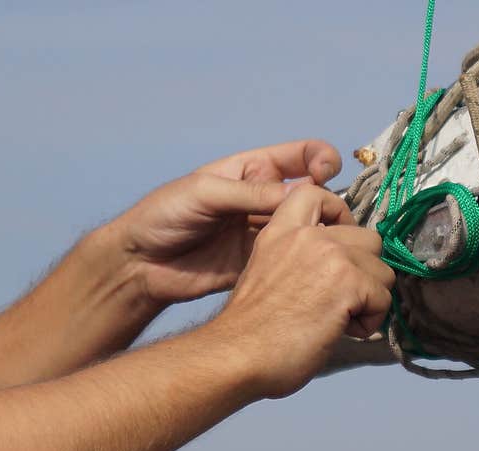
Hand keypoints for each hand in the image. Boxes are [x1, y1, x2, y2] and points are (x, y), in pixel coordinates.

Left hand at [112, 141, 342, 304]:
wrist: (141, 264)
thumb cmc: (164, 215)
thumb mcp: (205, 192)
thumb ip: (251, 193)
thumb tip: (303, 194)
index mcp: (253, 171)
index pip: (301, 157)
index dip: (321, 160)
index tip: (327, 172)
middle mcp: (266, 199)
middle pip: (314, 195)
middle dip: (331, 203)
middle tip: (336, 219)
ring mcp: (267, 232)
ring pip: (310, 229)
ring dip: (326, 234)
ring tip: (336, 244)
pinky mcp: (264, 262)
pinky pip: (295, 259)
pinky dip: (311, 261)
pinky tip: (320, 264)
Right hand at [210, 185, 394, 398]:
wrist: (238, 355)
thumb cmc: (251, 332)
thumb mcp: (269, 274)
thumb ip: (302, 260)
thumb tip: (340, 271)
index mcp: (282, 230)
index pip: (319, 193)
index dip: (342, 216)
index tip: (341, 247)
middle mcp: (309, 236)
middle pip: (369, 238)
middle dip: (364, 271)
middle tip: (342, 299)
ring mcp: (330, 255)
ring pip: (383, 270)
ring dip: (370, 299)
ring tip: (340, 319)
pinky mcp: (348, 282)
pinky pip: (383, 298)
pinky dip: (370, 321)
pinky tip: (343, 331)